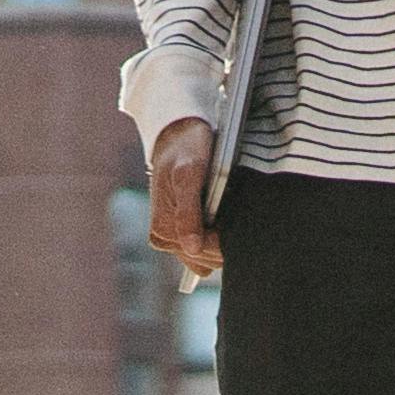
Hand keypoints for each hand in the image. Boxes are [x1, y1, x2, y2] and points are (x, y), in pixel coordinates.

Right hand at [146, 117, 223, 281]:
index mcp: (162, 230)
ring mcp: (176, 239)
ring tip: (223, 206)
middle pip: (206, 258)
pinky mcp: (185, 234)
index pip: (202, 252)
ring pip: (209, 257)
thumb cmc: (185, 150)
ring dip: (223, 235)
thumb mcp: (187, 174)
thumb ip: (188, 212)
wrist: (181, 135)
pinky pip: (209, 250)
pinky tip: (222, 214)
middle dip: (223, 237)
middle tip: (228, 204)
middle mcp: (165, 240)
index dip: (222, 236)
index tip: (231, 212)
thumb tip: (191, 248)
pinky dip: (220, 236)